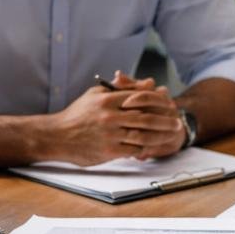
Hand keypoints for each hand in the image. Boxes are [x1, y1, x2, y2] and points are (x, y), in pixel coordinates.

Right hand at [47, 72, 182, 164]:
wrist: (57, 136)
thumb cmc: (77, 114)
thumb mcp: (96, 94)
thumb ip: (121, 88)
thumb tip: (149, 82)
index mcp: (108, 99)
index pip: (140, 98)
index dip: (159, 102)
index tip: (170, 104)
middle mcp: (110, 116)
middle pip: (146, 118)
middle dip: (165, 121)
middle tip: (177, 123)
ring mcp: (110, 134)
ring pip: (142, 136)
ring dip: (161, 137)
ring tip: (171, 136)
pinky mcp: (108, 151)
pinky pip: (133, 150)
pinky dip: (146, 149)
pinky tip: (155, 147)